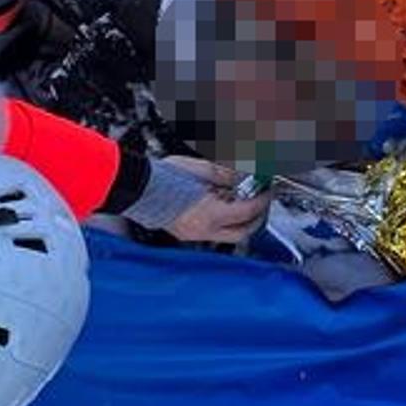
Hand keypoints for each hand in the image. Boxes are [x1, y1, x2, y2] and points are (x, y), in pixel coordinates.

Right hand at [156, 156, 272, 246]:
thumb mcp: (202, 170)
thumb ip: (227, 176)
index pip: (248, 212)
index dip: (262, 201)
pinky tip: (222, 206)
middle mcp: (204, 229)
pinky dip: (223, 221)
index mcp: (210, 214)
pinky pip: (213, 232)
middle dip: (256, 218)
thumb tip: (243, 176)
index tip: (267, 191)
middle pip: (241, 233)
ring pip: (227, 235)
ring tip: (242, 202)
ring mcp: (194, 234)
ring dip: (239, 221)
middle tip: (261, 203)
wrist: (138, 186)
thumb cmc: (164, 176)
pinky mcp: (185, 234)